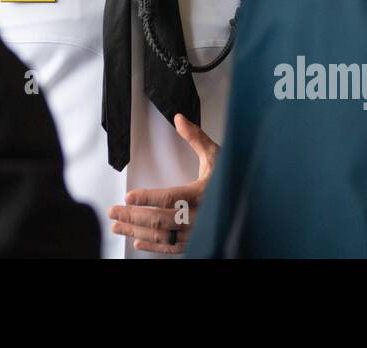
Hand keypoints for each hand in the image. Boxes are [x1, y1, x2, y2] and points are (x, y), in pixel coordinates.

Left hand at [107, 113, 219, 253]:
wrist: (253, 203)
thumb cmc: (233, 179)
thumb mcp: (217, 156)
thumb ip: (196, 138)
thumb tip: (179, 119)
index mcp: (203, 194)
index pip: (171, 197)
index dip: (148, 198)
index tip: (128, 197)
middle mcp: (200, 217)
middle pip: (161, 219)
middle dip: (133, 217)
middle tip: (113, 212)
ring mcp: (198, 232)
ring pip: (163, 236)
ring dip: (137, 231)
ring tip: (118, 226)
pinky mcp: (197, 242)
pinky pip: (172, 248)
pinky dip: (154, 247)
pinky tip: (137, 242)